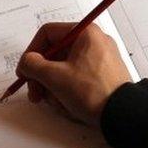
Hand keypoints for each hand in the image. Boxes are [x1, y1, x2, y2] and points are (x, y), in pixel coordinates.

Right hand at [16, 22, 131, 126]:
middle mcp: (94, 42)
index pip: (48, 33)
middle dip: (42, 76)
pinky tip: (68, 105)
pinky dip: (68, 91)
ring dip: (54, 87)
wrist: (121, 115)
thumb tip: (26, 63)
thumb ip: (33, 65)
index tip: (25, 70)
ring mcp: (100, 59)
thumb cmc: (91, 91)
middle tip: (35, 94)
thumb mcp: (54, 76)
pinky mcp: (103, 75)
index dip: (31, 52)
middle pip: (55, 53)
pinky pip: (78, 78)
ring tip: (56, 103)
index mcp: (85, 33)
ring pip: (65, 68)